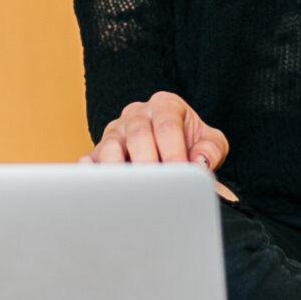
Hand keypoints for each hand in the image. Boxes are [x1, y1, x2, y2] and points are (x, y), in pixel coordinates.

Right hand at [82, 91, 231, 180]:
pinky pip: (89, 162)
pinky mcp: (97, 152)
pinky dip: (90, 175)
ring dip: (120, 171)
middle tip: (156, 188)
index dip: (174, 152)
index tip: (180, 174)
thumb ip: (211, 150)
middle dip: (148, 163)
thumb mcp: (211, 142)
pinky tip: (97, 190)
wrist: (173, 149)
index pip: (167, 127)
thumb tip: (200, 164)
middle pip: (138, 135)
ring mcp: (114, 132)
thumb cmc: (191, 144)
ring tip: (130, 193)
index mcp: (165, 106)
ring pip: (110, 147)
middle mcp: (136, 115)